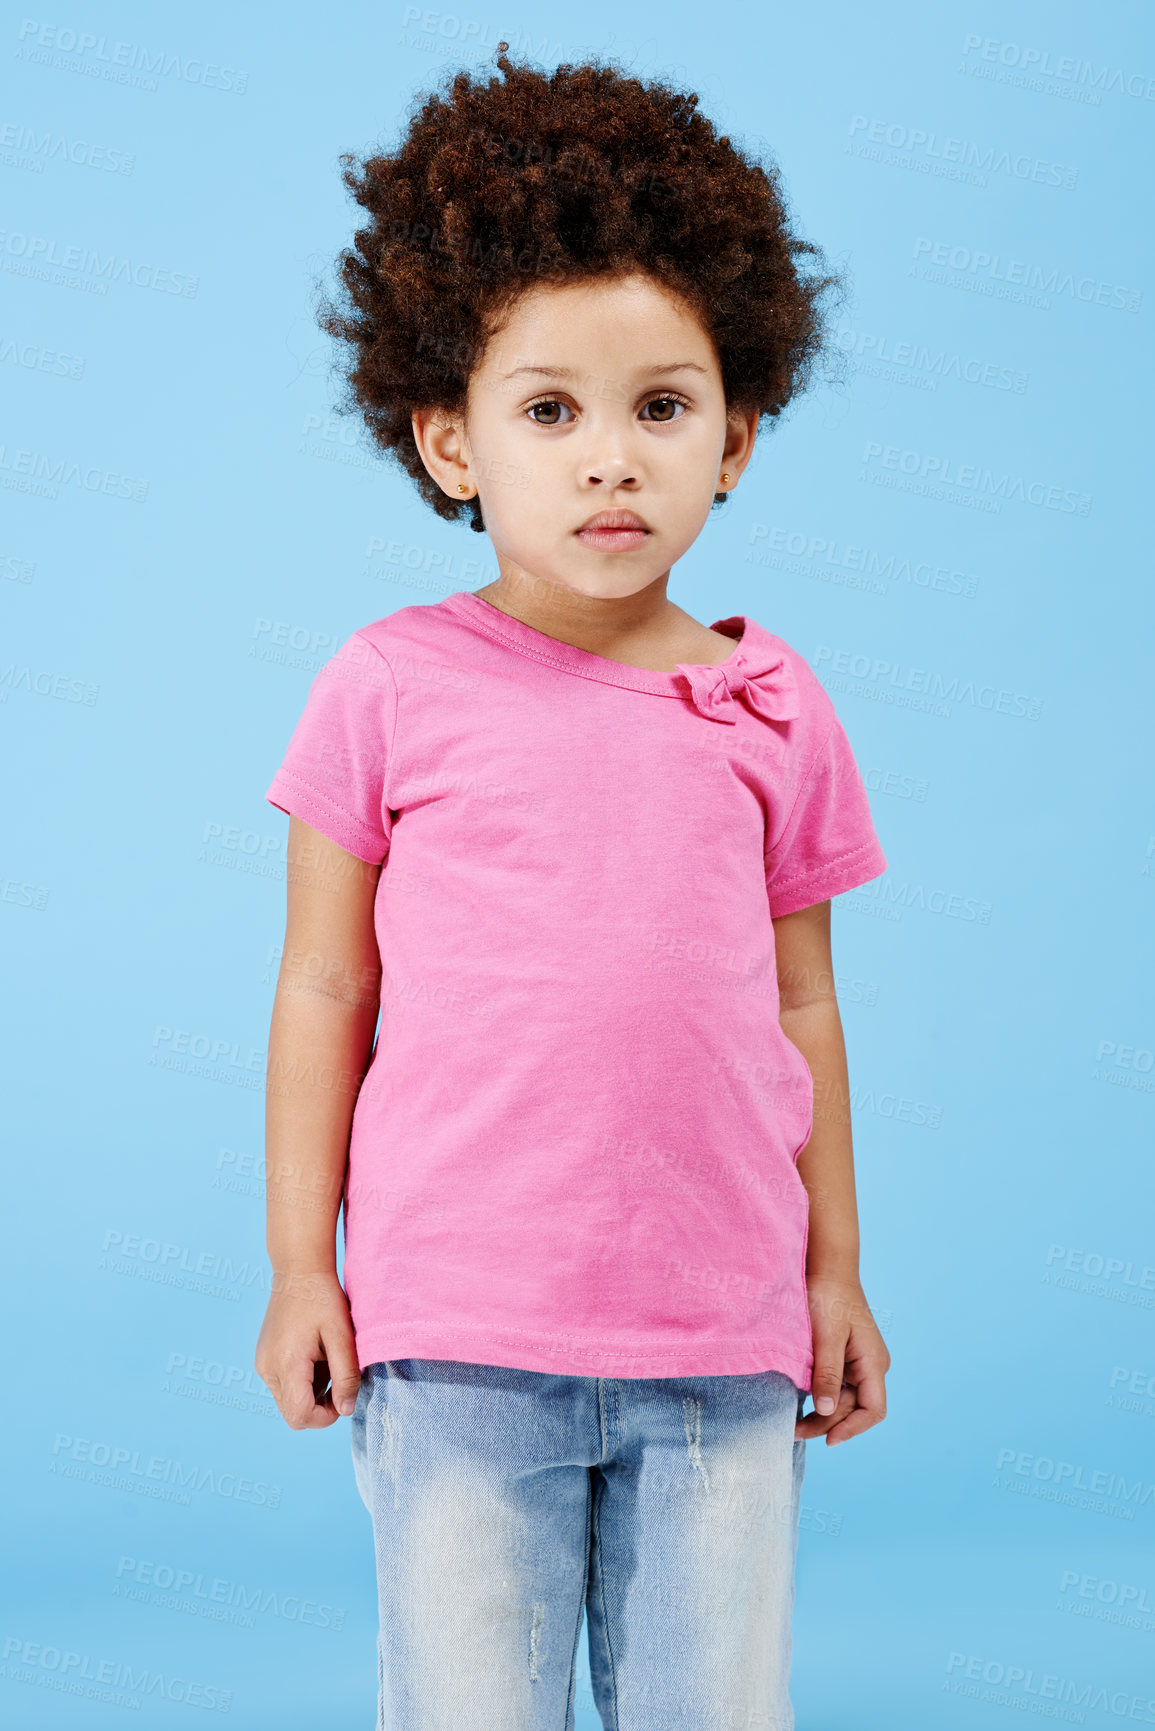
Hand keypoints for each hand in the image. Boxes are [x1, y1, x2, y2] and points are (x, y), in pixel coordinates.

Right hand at [254, 1268, 361, 1429]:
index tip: (344, 1396)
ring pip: (288, 1401)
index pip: (300, 1416)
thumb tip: (346, 1410)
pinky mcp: (263, 1359)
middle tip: (338, 1376)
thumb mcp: (342, 1336)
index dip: (325, 1417)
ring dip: (311, 1392)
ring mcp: (262, 1364)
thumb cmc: (323, 1299)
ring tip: (326, 1358)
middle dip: (319, 1406)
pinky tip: (314, 1354)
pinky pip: (283, 1385)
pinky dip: (302, 1381)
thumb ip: (346, 1375)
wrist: (299, 1270)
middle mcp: (267, 1368)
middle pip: (292, 1413)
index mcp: (286, 1363)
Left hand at [795, 1275, 889, 1445]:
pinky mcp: (845, 1355)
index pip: (872, 1410)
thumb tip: (826, 1411)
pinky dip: (821, 1396)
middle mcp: (871, 1365)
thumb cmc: (828, 1296)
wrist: (826, 1265)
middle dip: (828, 1423)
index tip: (827, 1440)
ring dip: (823, 1412)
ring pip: (844, 1399)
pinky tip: (801, 1401)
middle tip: (794, 1430)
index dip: (852, 1429)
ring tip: (794, 1421)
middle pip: (854, 1408)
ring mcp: (859, 1361)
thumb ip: (827, 1374)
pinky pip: (837, 1384)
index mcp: (873, 1362)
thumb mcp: (825, 1336)